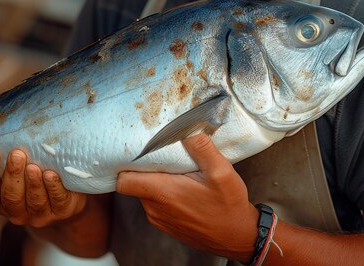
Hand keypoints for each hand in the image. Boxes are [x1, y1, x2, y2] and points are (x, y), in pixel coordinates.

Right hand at [0, 149, 86, 227]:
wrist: (68, 195)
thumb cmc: (38, 173)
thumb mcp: (22, 167)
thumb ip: (13, 156)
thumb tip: (8, 125)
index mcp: (3, 201)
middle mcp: (19, 211)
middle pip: (12, 197)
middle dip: (13, 175)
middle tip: (16, 154)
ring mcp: (41, 214)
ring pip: (34, 201)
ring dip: (33, 183)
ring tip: (33, 166)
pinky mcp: (63, 210)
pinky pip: (58, 200)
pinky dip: (54, 187)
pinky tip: (51, 175)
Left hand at [116, 134, 257, 260]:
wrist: (239, 238)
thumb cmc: (229, 207)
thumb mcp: (221, 172)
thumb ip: (202, 148)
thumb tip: (186, 126)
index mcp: (162, 193)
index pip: (123, 181)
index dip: (124, 164)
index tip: (136, 150)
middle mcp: (155, 208)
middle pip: (134, 182)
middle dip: (144, 166)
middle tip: (161, 152)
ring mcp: (160, 218)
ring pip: (145, 191)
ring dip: (155, 179)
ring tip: (175, 168)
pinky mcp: (167, 224)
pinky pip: (155, 203)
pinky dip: (162, 192)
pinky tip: (181, 184)